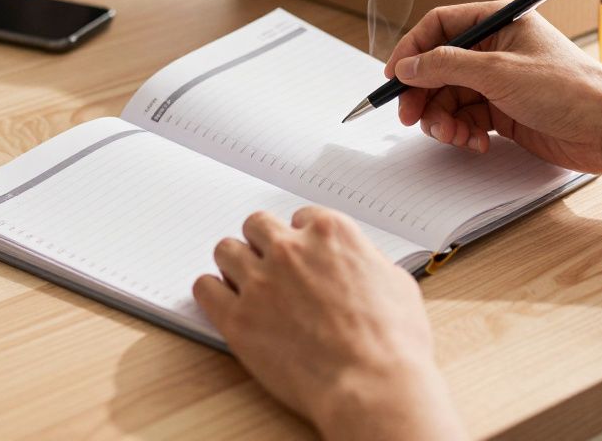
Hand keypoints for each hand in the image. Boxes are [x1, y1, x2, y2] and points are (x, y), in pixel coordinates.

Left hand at [193, 207, 465, 440]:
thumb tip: (361, 266)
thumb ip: (368, 263)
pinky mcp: (237, 317)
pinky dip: (212, 292)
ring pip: (225, 251)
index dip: (301, 240)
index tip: (302, 255)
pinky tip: (224, 303)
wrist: (371, 384)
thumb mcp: (396, 284)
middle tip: (271, 267)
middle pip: (257, 226)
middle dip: (263, 244)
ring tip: (245, 284)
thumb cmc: (393, 342)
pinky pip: (204, 288)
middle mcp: (289, 249)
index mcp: (330, 233)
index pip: (299, 218)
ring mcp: (260, 281)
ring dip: (234, 264)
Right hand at [383, 2, 601, 172]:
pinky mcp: (506, 112)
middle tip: (410, 117)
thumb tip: (408, 66)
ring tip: (453, 135)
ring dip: (442, 119)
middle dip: (423, 94)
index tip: (394, 77)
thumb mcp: (498, 72)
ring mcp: (500, 81)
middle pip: (439, 66)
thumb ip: (446, 66)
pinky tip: (476, 143)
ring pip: (450, 97)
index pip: (440, 26)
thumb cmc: (571, 90)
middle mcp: (497, 49)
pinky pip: (467, 118)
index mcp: (499, 22)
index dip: (412, 50)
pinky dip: (463, 132)